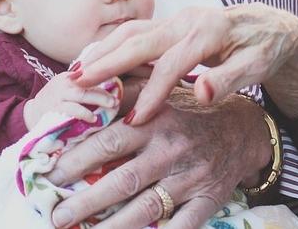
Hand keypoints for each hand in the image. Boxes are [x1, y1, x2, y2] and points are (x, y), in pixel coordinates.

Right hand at [23, 72, 121, 129]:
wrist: (30, 113)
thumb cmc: (54, 102)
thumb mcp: (68, 88)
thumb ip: (85, 86)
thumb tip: (112, 89)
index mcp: (69, 76)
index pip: (90, 72)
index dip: (105, 76)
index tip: (119, 83)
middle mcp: (64, 83)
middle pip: (88, 82)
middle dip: (104, 90)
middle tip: (117, 99)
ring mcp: (58, 95)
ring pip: (81, 94)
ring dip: (98, 100)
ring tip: (111, 106)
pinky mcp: (54, 109)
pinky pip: (72, 110)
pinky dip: (84, 113)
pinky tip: (93, 119)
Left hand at [47, 89, 270, 228]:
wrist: (245, 129)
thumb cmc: (192, 110)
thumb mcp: (163, 90)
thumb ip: (127, 90)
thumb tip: (83, 83)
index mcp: (157, 121)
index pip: (110, 141)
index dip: (78, 158)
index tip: (51, 173)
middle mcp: (172, 150)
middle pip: (123, 180)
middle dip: (86, 201)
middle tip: (57, 215)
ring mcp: (191, 177)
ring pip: (147, 207)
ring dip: (112, 226)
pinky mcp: (208, 200)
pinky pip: (182, 225)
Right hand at [74, 4, 297, 122]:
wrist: (272, 26)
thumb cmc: (265, 49)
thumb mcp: (258, 66)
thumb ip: (230, 79)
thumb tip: (203, 94)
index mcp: (209, 31)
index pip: (173, 64)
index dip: (152, 92)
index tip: (135, 120)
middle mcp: (187, 20)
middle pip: (140, 40)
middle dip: (107, 63)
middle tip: (76, 83)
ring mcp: (176, 19)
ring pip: (131, 32)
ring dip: (102, 51)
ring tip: (74, 73)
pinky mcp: (171, 24)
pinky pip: (135, 34)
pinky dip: (111, 47)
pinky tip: (94, 63)